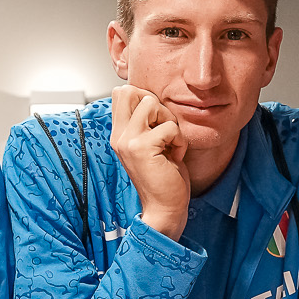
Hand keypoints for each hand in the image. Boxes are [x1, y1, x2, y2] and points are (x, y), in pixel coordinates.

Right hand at [110, 85, 190, 240]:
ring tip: (170, 142)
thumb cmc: (163, 177)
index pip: (121, 93)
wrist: (164, 208)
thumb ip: (145, 122)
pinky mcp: (143, 148)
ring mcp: (128, 141)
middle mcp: (119, 136)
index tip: (156, 121)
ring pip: (150, 103)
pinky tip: (175, 156)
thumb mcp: (149, 144)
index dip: (143, 97)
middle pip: (129, 90)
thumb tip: (151, 99)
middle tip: (163, 128)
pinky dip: (179, 140)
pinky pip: (169, 127)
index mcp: (119, 134)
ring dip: (169, 120)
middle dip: (154, 103)